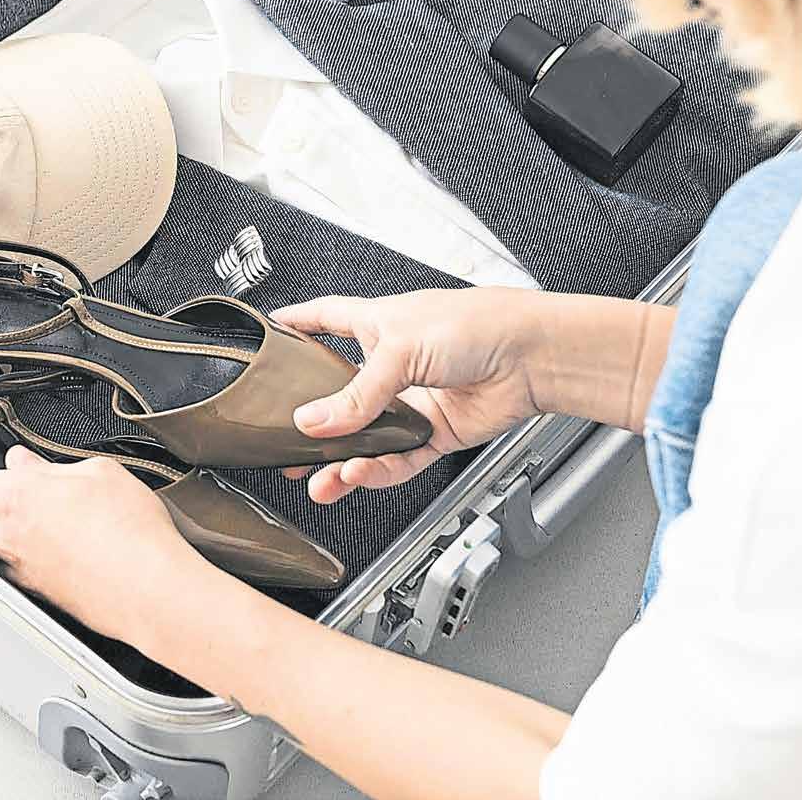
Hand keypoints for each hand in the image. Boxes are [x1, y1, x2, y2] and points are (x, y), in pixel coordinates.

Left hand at [0, 447, 219, 642]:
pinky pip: (20, 575)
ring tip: (20, 530)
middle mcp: (13, 537)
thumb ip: (56, 468)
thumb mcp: (99, 473)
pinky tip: (55, 556)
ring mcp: (27, 572)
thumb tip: (31, 466)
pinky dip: (27, 563)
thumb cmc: (131, 530)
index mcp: (20, 497)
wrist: (151, 589)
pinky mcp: (46, 597)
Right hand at [271, 288, 546, 504]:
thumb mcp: (398, 349)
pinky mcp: (435, 433)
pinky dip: (377, 471)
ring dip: (342, 462)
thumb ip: (355, 393)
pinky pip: (398, 460)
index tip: (270, 331)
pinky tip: (359, 474)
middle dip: (314, 423)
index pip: (326, 320)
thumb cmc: (475, 325)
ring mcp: (413, 402)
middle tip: (288, 445)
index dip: (298, 324)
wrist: (531, 356)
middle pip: (342, 397)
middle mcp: (392, 364)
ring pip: (367, 438)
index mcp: (377, 325)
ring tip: (319, 480)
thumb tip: (313, 422)